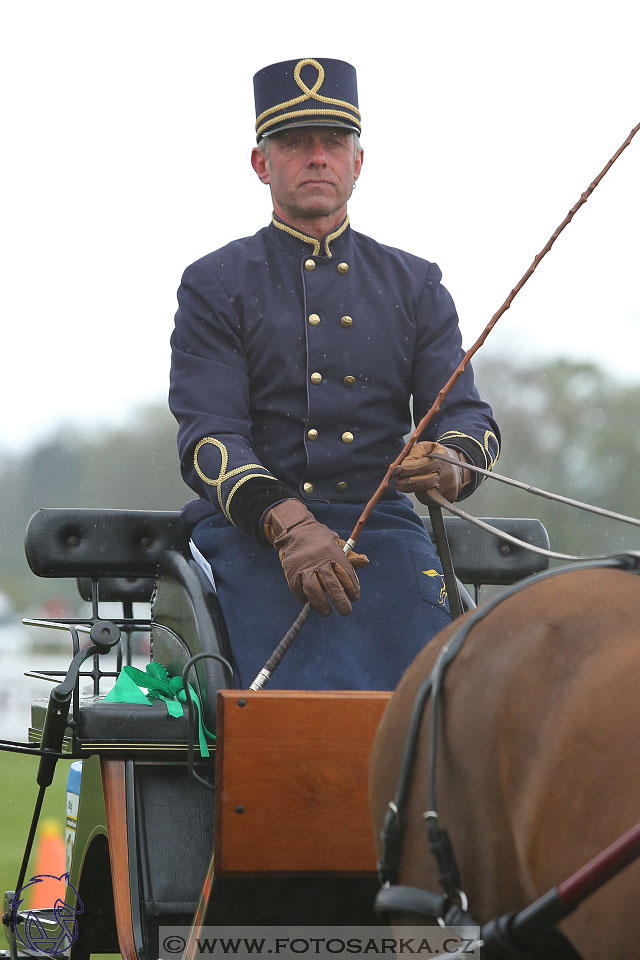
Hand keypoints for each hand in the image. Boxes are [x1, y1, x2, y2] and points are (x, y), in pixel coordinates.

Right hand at [263, 499, 368, 615]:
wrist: (295, 530)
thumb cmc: (320, 540)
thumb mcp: (336, 543)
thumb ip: (349, 556)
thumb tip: (366, 562)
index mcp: (334, 553)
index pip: (347, 575)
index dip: (352, 588)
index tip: (355, 597)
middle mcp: (320, 561)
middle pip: (332, 585)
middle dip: (341, 601)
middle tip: (346, 611)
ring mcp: (305, 568)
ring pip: (315, 591)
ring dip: (322, 604)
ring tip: (327, 612)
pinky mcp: (293, 574)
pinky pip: (300, 591)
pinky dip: (305, 599)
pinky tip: (311, 602)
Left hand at [391, 442, 469, 503]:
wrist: (457, 466)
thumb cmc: (437, 456)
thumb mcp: (426, 447)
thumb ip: (414, 453)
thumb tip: (402, 466)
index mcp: (440, 459)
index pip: (418, 467)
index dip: (404, 470)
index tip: (395, 471)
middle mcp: (446, 474)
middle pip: (420, 482)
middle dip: (404, 483)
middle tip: (396, 481)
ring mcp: (449, 487)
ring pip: (424, 493)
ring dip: (411, 490)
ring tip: (402, 485)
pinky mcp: (450, 497)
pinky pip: (431, 500)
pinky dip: (422, 496)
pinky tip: (417, 489)